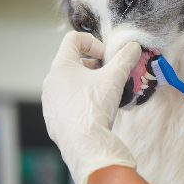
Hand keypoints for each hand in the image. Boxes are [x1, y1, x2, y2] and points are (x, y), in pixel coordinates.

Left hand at [42, 31, 141, 183]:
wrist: (85, 144)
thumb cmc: (96, 106)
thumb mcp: (115, 78)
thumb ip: (125, 58)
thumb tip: (134, 46)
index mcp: (61, 66)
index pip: (74, 39)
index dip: (95, 43)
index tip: (108, 59)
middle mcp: (50, 81)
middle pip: (73, 62)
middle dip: (96, 66)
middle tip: (112, 77)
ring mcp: (50, 101)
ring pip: (71, 83)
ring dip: (90, 84)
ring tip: (107, 96)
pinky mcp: (53, 118)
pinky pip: (69, 102)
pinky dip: (84, 101)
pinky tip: (98, 113)